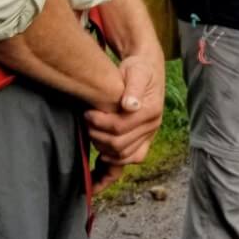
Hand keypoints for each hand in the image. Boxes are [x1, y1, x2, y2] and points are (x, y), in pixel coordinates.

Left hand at [85, 49, 164, 167]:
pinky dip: (114, 167)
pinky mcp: (142, 141)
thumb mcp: (137, 71)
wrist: (146, 71)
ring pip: (123, 156)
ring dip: (103, 149)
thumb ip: (134, 87)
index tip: (87, 113)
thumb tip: (130, 105)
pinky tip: (98, 169)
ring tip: (91, 134)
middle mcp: (153, 126)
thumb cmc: (138, 69)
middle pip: (120, 145)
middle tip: (85, 123)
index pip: (120, 127)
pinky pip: (130, 160)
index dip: (100, 123)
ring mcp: (148, 136)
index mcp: (151, 111)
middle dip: (98, 136)